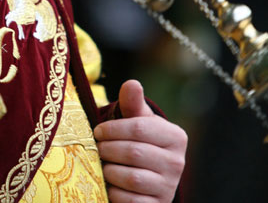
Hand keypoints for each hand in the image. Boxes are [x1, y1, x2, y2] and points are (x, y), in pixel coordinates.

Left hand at [94, 80, 186, 202]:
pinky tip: (108, 183)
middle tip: (96, 147)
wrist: (150, 174)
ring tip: (101, 163)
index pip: (139, 128)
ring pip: (132, 178)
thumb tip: (132, 83)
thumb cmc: (140, 139)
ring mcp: (169, 187)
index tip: (97, 131)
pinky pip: (131, 200)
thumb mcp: (138, 120)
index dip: (113, 129)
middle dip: (108, 149)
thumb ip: (133, 102)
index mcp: (176, 136)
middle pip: (134, 153)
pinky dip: (115, 192)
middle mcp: (177, 163)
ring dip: (109, 170)